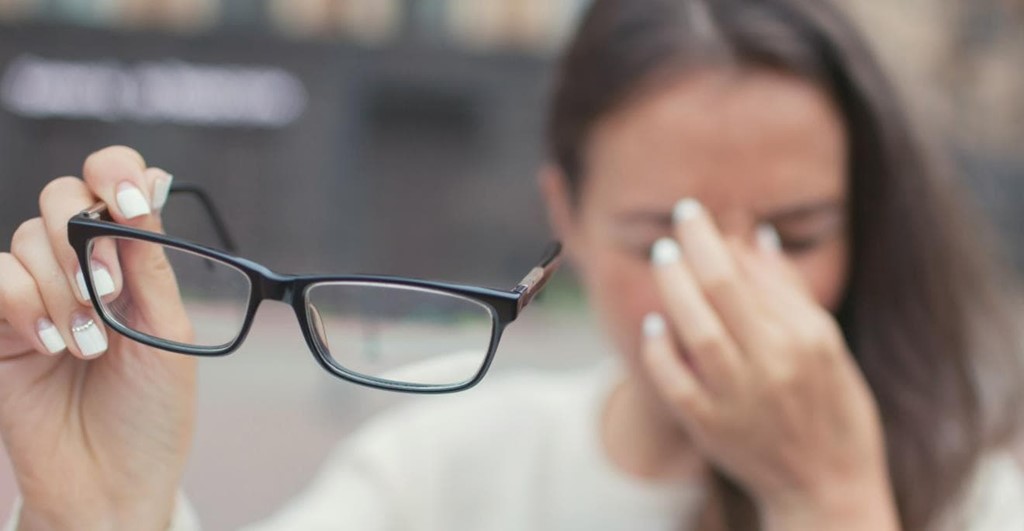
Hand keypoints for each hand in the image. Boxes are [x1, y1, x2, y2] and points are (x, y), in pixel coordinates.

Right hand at [0, 147, 196, 529]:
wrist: (113, 482)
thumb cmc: (151, 412)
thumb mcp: (167, 333)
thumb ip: (149, 264)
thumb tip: (147, 187)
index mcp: (132, 263)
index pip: (115, 184)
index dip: (117, 172)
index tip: (130, 200)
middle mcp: (82, 268)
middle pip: (61, 197)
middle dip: (84, 239)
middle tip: (107, 294)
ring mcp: (37, 295)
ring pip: (29, 238)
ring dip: (61, 287)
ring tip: (86, 347)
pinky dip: (22, 303)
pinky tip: (50, 344)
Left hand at [641, 199, 897, 529]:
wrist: (827, 487)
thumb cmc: (833, 409)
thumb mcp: (828, 345)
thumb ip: (789, 291)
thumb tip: (756, 236)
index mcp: (808, 339)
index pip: (749, 274)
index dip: (715, 239)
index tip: (694, 215)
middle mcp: (776, 364)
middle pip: (721, 290)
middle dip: (693, 246)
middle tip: (677, 221)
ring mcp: (741, 398)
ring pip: (696, 329)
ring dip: (673, 286)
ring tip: (663, 256)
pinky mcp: (711, 426)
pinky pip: (674, 381)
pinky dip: (659, 349)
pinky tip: (654, 323)